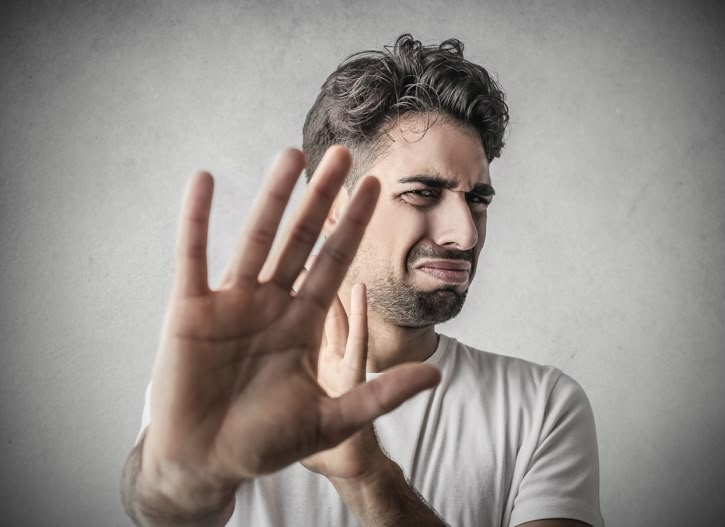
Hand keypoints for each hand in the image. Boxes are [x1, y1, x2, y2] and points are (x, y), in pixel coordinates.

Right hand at [140, 146, 440, 511]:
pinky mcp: (189, 309)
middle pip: (301, 240)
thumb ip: (379, 394)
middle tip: (343, 154)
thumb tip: (435, 376)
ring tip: (293, 154)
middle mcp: (270, 304)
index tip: (375, 187)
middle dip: (322, 199)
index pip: (335, 263)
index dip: (355, 226)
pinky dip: (196, 220)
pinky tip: (204, 182)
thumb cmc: (264, 443)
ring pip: (256, 238)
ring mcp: (230, 303)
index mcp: (303, 323)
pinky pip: (193, 256)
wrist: (205, 461)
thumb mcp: (329, 418)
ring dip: (273, 197)